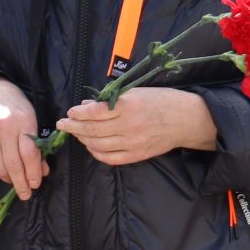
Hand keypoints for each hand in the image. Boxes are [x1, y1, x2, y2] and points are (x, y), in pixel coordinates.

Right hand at [0, 76, 46, 199]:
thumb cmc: (14, 105)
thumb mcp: (31, 118)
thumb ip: (37, 144)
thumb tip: (42, 170)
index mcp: (22, 121)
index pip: (29, 154)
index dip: (34, 172)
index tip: (37, 183)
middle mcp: (3, 130)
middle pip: (14, 165)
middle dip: (22, 183)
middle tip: (27, 194)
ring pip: (0, 168)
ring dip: (11, 180)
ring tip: (18, 186)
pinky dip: (0, 170)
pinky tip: (7, 172)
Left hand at [54, 88, 217, 166]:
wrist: (186, 120)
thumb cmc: (161, 100)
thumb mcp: (136, 92)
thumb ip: (111, 99)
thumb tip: (87, 106)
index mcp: (129, 105)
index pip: (94, 112)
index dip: (78, 113)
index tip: (70, 112)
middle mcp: (129, 125)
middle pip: (92, 130)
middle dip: (73, 127)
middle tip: (63, 124)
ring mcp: (133, 142)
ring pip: (98, 145)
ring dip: (82, 139)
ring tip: (76, 134)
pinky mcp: (137, 155)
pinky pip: (110, 158)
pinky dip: (96, 153)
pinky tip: (91, 146)